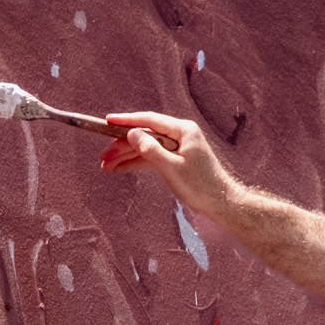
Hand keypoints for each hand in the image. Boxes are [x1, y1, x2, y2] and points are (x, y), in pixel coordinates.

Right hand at [98, 111, 234, 217]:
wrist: (221, 203)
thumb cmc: (200, 186)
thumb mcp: (171, 168)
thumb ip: (150, 149)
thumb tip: (132, 134)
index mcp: (183, 130)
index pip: (149, 121)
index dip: (127, 121)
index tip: (107, 121)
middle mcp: (180, 135)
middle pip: (145, 136)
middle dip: (122, 146)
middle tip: (103, 156)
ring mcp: (178, 147)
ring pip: (146, 148)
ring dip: (126, 156)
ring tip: (106, 165)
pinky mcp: (176, 160)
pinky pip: (152, 158)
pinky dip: (137, 163)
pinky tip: (120, 168)